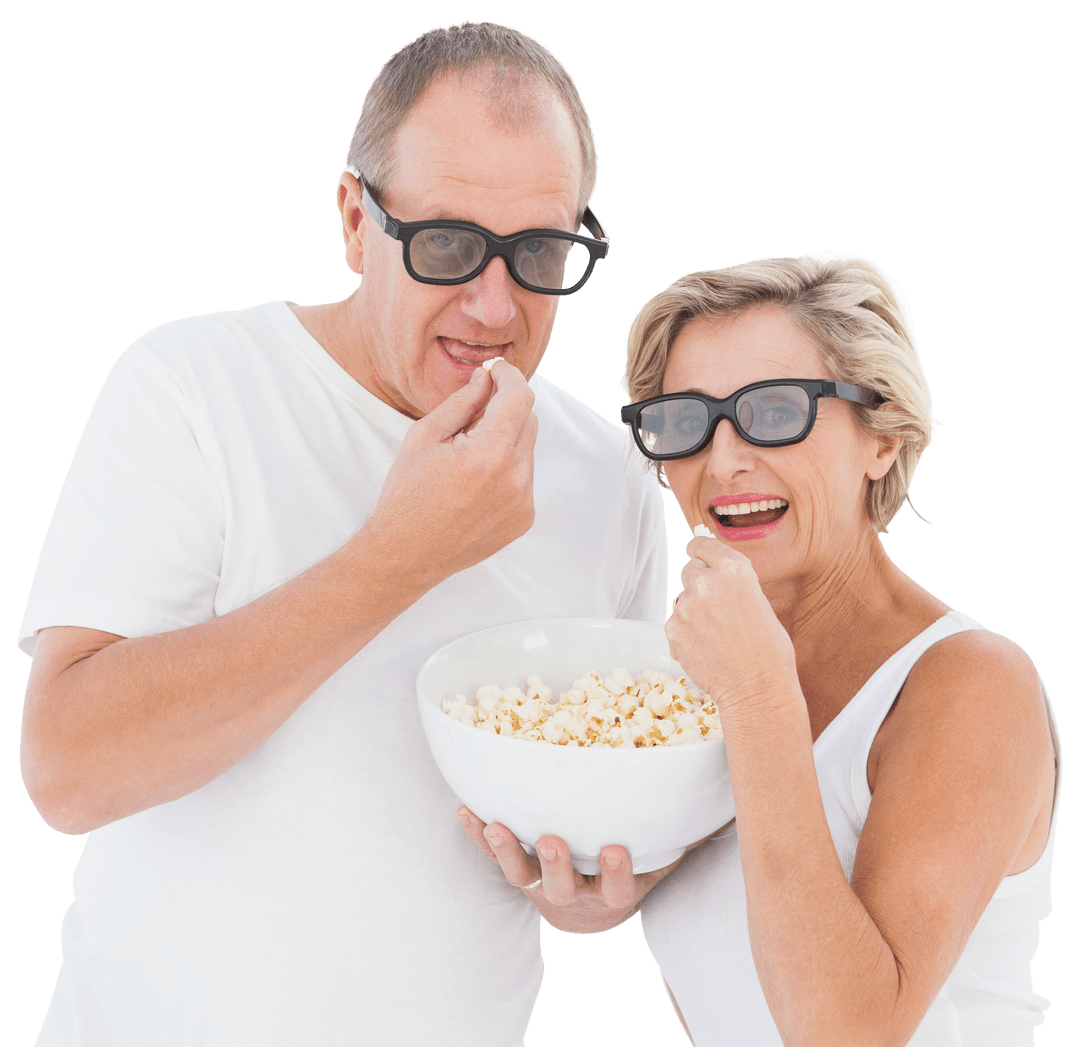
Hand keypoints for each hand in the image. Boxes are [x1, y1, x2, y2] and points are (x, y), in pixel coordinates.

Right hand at [365, 360, 537, 583]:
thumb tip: (487, 378)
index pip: (520, 398)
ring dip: (505, 440)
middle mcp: (514, 479)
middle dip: (505, 407)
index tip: (496, 370)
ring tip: (468, 458)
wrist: (407, 554)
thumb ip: (462, 402)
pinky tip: (475, 484)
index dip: (509, 376)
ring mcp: (523, 502)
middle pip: (528, 420)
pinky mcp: (524, 519)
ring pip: (526, 449)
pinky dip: (506, 469)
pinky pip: (524, 478)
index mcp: (488, 454)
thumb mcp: (424, 437)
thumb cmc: (407, 495)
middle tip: (473, 414)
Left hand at [456, 806, 708, 933]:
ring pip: (521, 875)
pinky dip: (476, 836)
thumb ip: (689, 835)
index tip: (615, 850)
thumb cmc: (631, 875)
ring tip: (495, 827)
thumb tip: (730, 804)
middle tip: (550, 839)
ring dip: (507, 851)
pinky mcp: (518, 873)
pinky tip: (465, 812)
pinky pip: (492, 858)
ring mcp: (542, 886)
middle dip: (557, 864)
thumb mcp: (662, 863)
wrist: (589, 915)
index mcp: (614, 894)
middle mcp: (575, 895)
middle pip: (564, 887)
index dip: (617, 873)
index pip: (619, 889)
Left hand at [666, 535, 798, 714]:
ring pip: (682, 599)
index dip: (700, 551)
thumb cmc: (767, 651)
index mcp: (733, 569)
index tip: (697, 552)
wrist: (757, 688)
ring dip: (693, 611)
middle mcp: (706, 581)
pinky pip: (675, 623)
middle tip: (715, 607)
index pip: (703, 544)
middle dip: (699, 584)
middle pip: (689, 569)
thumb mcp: (759, 601)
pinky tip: (706, 647)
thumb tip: (713, 572)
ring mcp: (686, 606)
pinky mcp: (673, 629)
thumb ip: (732, 583)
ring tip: (716, 635)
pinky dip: (686, 634)